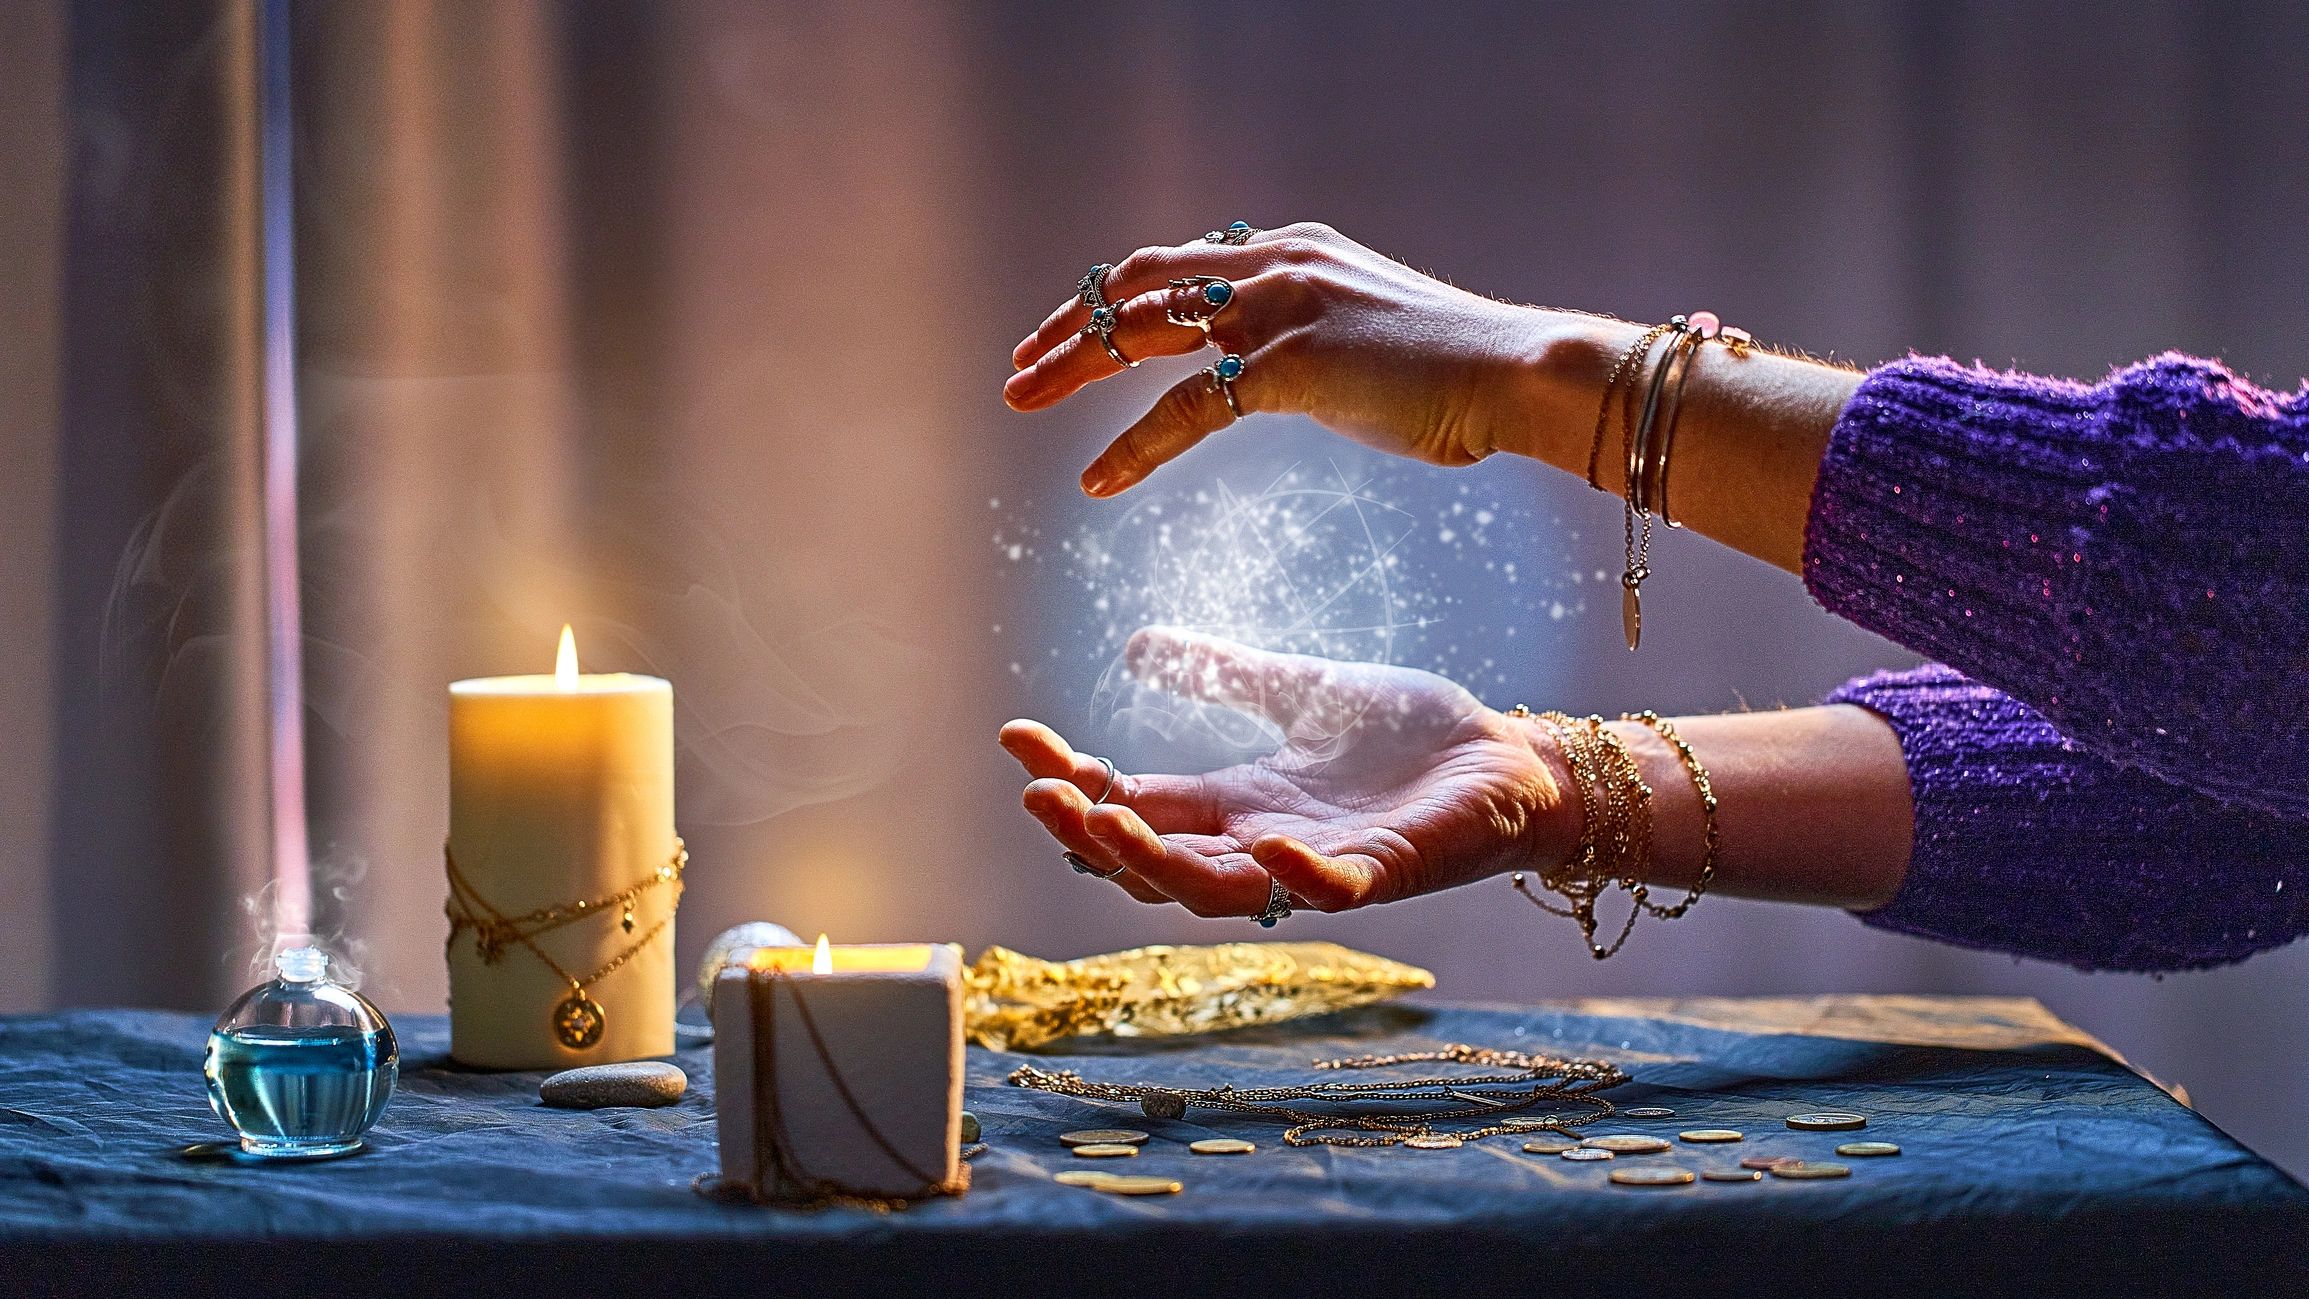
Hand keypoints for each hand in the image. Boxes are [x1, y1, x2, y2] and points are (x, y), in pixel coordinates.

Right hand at [996, 628, 1577, 917]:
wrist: (1512, 759)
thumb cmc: (1409, 736)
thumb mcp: (1297, 692)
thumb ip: (1222, 673)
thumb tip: (1138, 645)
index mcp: (1237, 805)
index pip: (1132, 804)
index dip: (1073, 779)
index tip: (1016, 738)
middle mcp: (1264, 845)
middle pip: (1154, 860)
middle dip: (1089, 834)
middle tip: (1039, 795)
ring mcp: (1322, 864)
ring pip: (1219, 891)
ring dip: (1158, 866)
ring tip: (1104, 825)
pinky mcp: (1388, 870)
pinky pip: (1333, 890)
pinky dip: (1300, 877)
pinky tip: (1268, 844)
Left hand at [1003, 222, 1562, 496]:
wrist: (1517, 371)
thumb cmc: (1455, 372)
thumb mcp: (1367, 333)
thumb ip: (1310, 337)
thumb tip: (1278, 369)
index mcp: (1291, 251)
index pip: (1175, 266)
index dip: (1112, 298)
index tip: (1070, 332)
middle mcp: (1275, 264)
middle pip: (1139, 286)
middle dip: (1070, 325)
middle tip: (1019, 365)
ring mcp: (1280, 308)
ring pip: (1143, 331)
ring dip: (1072, 364)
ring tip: (1021, 398)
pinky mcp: (1291, 364)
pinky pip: (1187, 407)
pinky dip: (1132, 445)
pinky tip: (1097, 479)